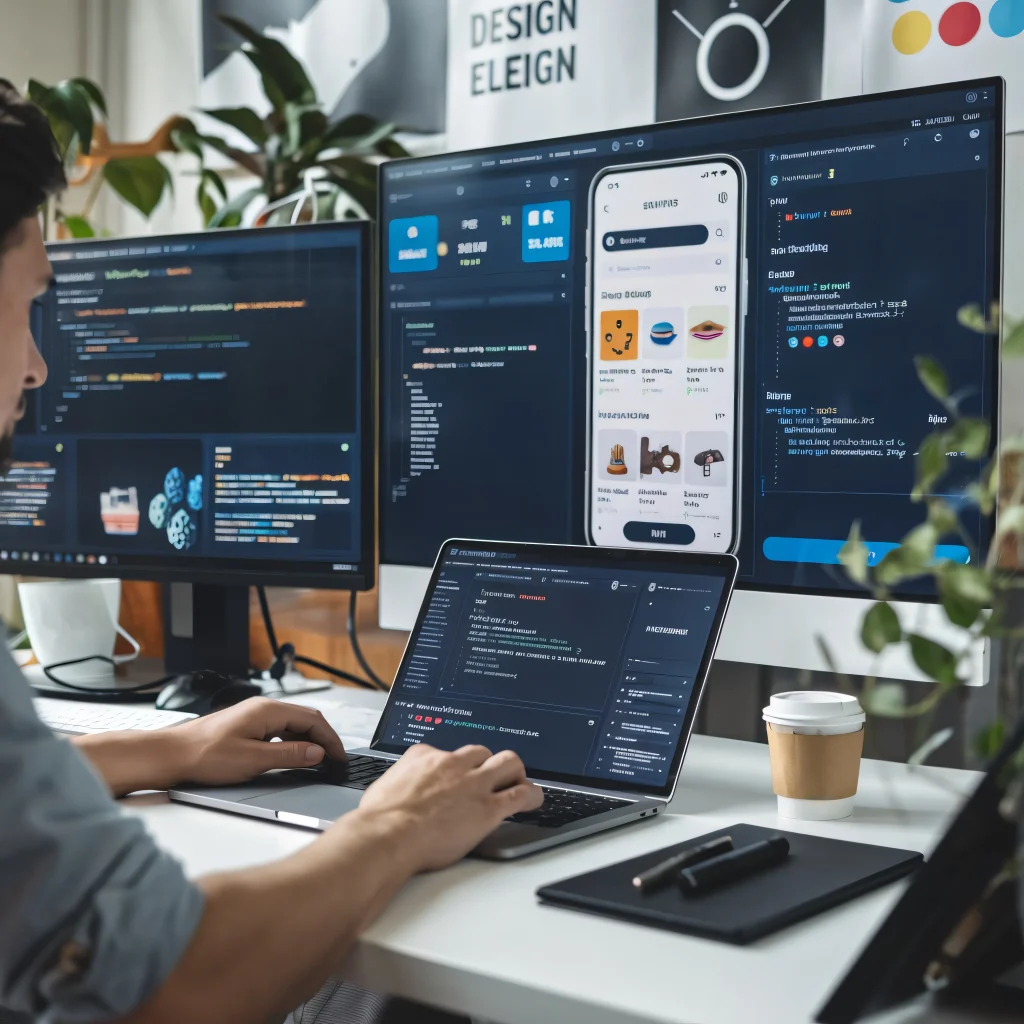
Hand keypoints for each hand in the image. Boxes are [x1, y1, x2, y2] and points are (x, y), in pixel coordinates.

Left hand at [168, 698, 346, 785]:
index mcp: (268, 710)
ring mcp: (253, 716)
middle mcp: (263, 708)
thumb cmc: (204, 756)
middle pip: (305, 720)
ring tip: (317, 761)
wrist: (170, 755)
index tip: (339, 758)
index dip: (330, 740)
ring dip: (308, 741)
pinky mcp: (245, 726)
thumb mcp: (253, 760)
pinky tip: (292, 756)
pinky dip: (292, 742)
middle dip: (323, 739)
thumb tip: (317, 753)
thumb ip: (289, 755)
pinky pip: (278, 731)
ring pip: (292, 725)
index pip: (313, 720)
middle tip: (334, 760)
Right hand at [356, 744, 542, 870]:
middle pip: (481, 751)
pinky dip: (531, 795)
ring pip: (508, 762)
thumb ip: (398, 783)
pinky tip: (534, 799)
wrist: (387, 835)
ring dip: (514, 771)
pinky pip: (520, 794)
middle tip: (490, 777)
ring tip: (517, 781)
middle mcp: (452, 764)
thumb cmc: (379, 819)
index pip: (445, 752)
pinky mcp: (488, 807)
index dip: (453, 766)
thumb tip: (395, 791)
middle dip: (488, 762)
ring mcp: (473, 784)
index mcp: (424, 756)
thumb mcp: (383, 787)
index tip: (455, 775)